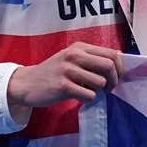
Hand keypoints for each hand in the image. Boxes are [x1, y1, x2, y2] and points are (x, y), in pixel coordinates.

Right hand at [7, 43, 122, 108]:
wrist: (26, 84)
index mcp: (79, 47)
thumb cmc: (54, 73)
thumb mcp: (71, 59)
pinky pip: (89, 95)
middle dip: (114, 80)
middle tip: (108, 89)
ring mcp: (67, 70)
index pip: (112, 53)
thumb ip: (91, 60)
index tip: (117, 77)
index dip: (120, 68)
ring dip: (99, 91)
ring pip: (100, 82)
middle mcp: (74, 55)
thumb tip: (118, 68)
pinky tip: (80, 97)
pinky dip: (89, 99)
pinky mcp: (62, 86)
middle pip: (109, 66)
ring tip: (89, 92)